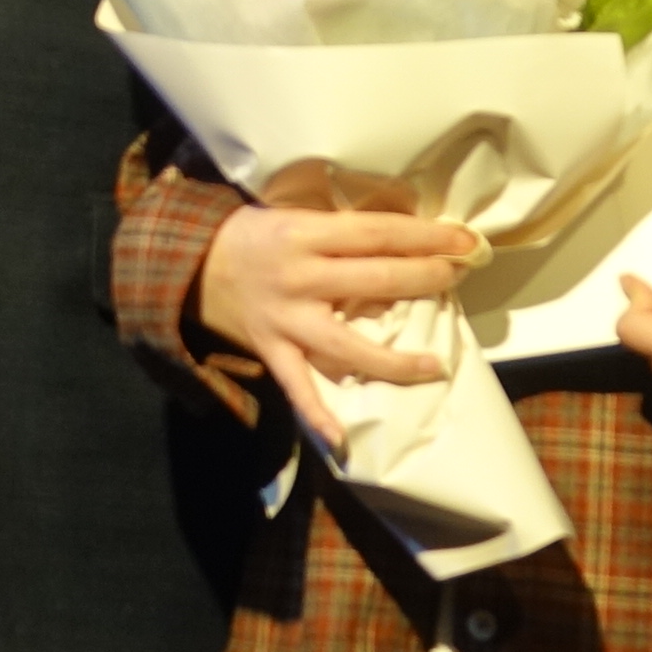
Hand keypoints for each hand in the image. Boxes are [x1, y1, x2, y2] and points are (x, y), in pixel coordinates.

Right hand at [188, 164, 483, 453]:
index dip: (425, 236)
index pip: (377, 232)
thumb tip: (407, 236)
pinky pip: (296, 386)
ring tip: (434, 364)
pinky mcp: (270, 350)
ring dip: (393, 357)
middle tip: (460, 277)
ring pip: (346, 343)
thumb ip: (341, 230)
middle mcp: (299, 276)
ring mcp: (285, 318)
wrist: (187, 263)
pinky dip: (316, 412)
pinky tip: (341, 436)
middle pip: (373, 279)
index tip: (464, 241)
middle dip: (425, 277)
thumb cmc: (252, 234)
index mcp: (305, 233)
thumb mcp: (293, 215)